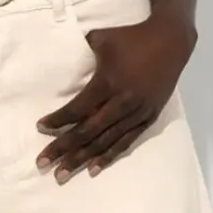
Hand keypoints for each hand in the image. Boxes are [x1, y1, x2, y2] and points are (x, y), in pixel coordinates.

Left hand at [35, 11, 195, 181]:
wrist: (171, 41)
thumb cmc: (132, 37)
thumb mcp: (102, 38)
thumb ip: (81, 52)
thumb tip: (62, 59)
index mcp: (107, 82)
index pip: (77, 109)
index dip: (57, 120)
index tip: (40, 128)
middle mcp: (121, 102)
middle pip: (87, 132)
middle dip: (62, 149)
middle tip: (42, 163)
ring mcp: (136, 113)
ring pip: (105, 142)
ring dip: (82, 159)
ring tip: (62, 174)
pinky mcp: (148, 118)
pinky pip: (126, 142)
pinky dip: (108, 156)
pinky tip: (93, 169)